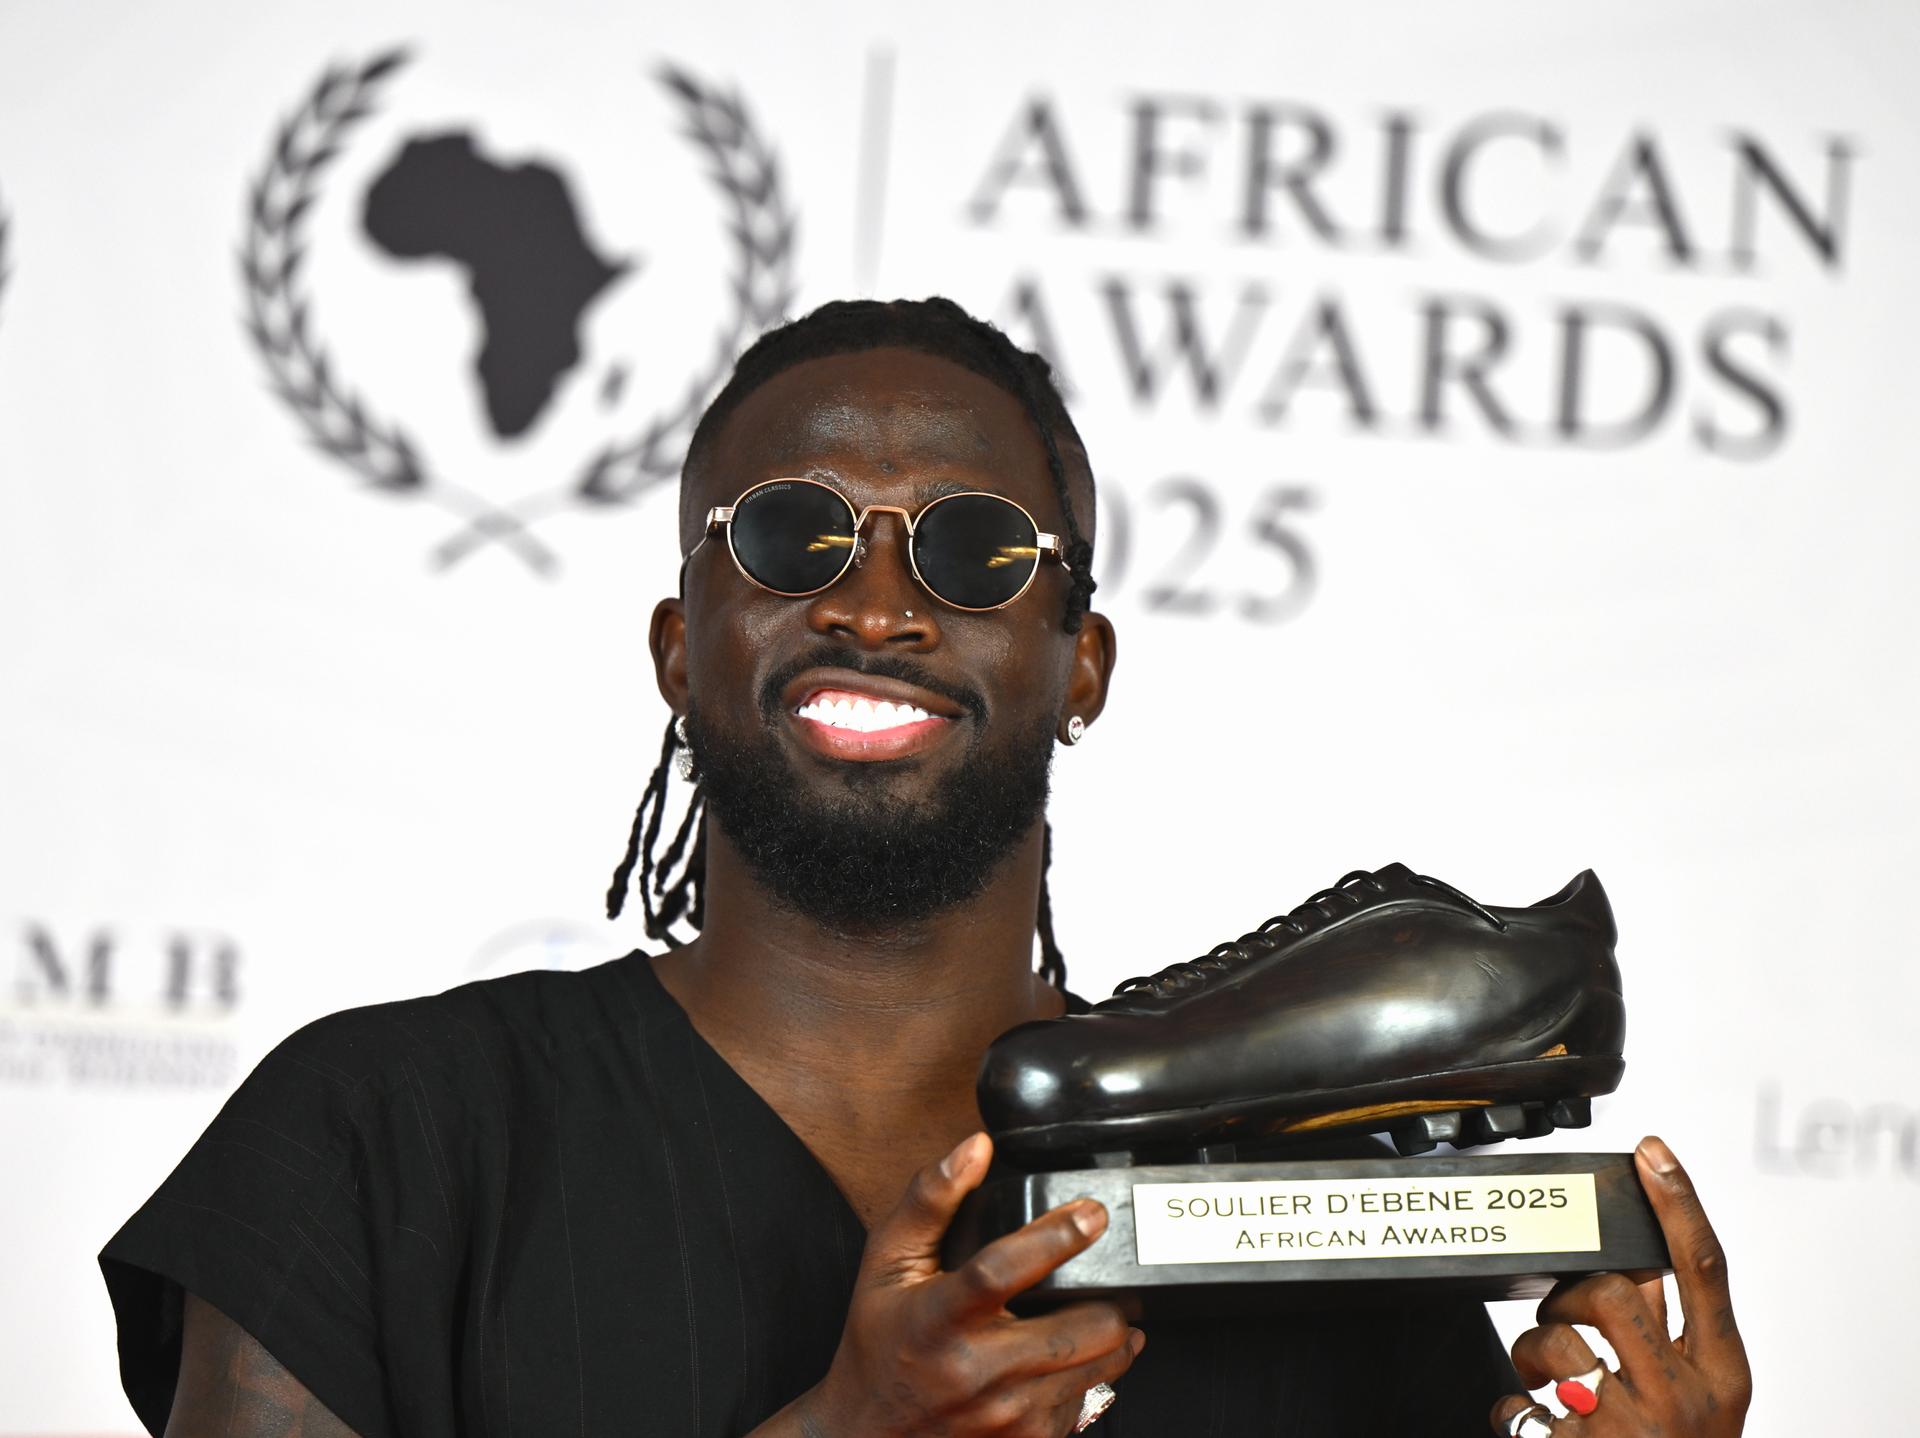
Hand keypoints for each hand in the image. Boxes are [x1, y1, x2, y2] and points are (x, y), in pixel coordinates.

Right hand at [800, 1132, 1144, 1436]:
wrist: (867, 1435)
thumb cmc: (878, 1344)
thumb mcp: (887, 1264)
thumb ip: (929, 1199)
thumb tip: (975, 1147)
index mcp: (938, 1318)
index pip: (1002, 1270)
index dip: (1056, 1237)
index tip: (1092, 1213)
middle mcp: (977, 1371)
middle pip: (1082, 1329)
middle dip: (1110, 1297)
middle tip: (1110, 1276)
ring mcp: (1007, 1415)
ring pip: (1100, 1366)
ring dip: (1112, 1335)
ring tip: (1104, 1312)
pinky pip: (1085, 1403)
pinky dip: (1089, 1376)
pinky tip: (1068, 1360)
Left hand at [1490, 1136, 1751, 1436]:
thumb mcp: (1703, 1398)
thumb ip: (1673, 1333)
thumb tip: (1630, 1259)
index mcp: (1723, 1378)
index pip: (1705, 1271)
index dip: (1679, 1204)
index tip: (1651, 1150)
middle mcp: (1684, 1402)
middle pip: (1611, 1294)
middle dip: (1572, 1293)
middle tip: (1564, 1312)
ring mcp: (1631, 1433)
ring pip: (1556, 1342)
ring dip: (1532, 1351)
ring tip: (1543, 1374)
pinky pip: (1517, 1407)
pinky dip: (1509, 1409)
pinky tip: (1529, 1422)